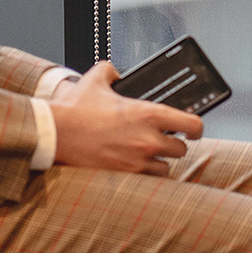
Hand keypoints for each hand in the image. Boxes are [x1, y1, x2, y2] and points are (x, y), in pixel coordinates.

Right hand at [49, 60, 202, 173]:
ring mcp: (138, 161)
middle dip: (173, 145)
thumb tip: (115, 71)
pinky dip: (143, 175)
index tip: (192, 129)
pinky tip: (134, 167)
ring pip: (166, 168)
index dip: (196, 127)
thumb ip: (111, 71)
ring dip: (159, 162)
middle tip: (161, 141)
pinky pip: (147, 182)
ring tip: (146, 155)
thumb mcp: (95, 79)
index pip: (192, 124)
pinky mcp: (124, 177)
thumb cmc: (76, 109)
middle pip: (181, 150)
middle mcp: (149, 139)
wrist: (55, 134)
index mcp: (149, 113)